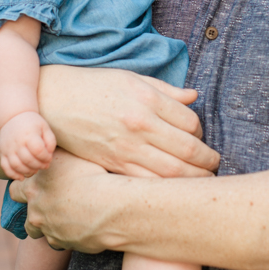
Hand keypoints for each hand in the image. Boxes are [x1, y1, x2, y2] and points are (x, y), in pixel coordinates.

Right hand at [0, 111, 56, 179]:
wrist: (13, 117)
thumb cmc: (32, 124)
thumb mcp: (45, 128)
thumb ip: (50, 142)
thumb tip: (48, 157)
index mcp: (29, 135)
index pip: (38, 151)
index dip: (46, 158)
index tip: (49, 158)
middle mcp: (17, 142)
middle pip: (28, 160)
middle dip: (39, 166)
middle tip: (44, 165)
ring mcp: (8, 148)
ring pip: (17, 166)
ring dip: (28, 172)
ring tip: (34, 170)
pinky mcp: (2, 153)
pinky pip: (5, 167)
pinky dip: (13, 175)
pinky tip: (21, 177)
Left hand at [10, 149, 111, 248]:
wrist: (109, 205)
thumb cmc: (92, 176)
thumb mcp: (71, 157)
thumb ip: (57, 156)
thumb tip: (52, 147)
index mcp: (34, 187)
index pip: (15, 190)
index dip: (24, 189)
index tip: (36, 189)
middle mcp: (36, 210)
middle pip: (27, 216)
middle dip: (37, 213)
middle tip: (52, 207)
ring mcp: (48, 229)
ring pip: (40, 233)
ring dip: (49, 227)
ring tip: (66, 221)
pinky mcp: (62, 243)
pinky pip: (59, 242)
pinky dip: (66, 237)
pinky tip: (79, 228)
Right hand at [37, 66, 218, 177]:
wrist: (53, 100)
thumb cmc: (94, 86)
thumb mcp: (131, 78)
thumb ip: (165, 90)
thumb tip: (194, 97)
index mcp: (147, 99)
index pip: (191, 122)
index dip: (202, 133)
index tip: (202, 139)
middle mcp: (140, 123)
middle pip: (188, 150)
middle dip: (208, 162)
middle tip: (215, 167)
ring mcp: (126, 146)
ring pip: (172, 171)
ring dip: (194, 180)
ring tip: (202, 182)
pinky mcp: (112, 164)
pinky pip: (147, 183)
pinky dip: (166, 190)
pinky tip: (173, 191)